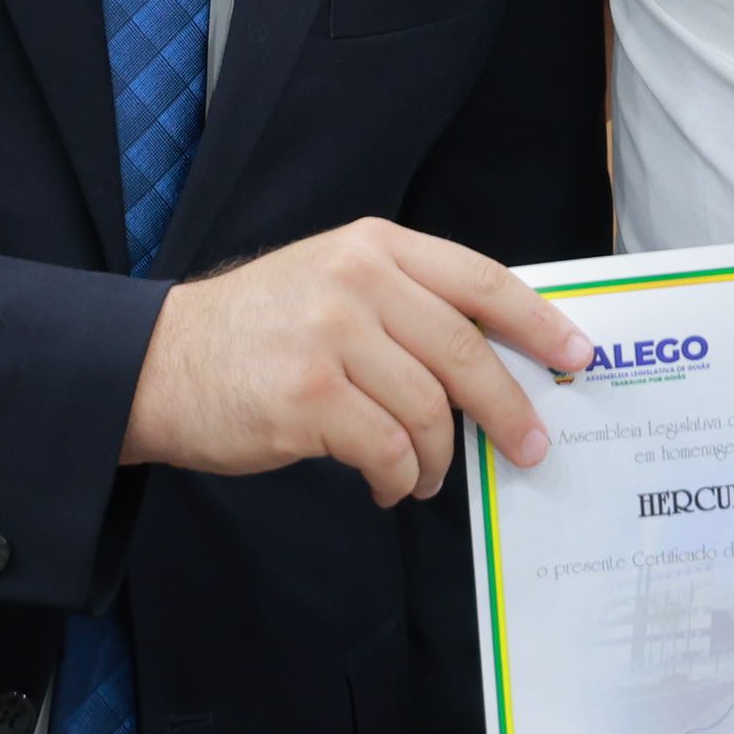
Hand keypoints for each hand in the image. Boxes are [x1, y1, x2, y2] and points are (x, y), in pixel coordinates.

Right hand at [120, 219, 592, 503]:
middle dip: (509, 408)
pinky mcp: (306, 399)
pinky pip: (387, 452)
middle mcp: (357, 282)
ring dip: (439, 457)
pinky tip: (390, 487)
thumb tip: (497, 358)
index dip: (538, 323)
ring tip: (427, 476)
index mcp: (374, 246)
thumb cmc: (258, 331)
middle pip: (466, 352)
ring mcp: (330, 339)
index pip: (481, 281)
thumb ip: (407, 302)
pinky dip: (400, 480)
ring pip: (429, 411)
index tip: (577, 356)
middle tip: (532, 446)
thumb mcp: (333, 281)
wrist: (156, 363)